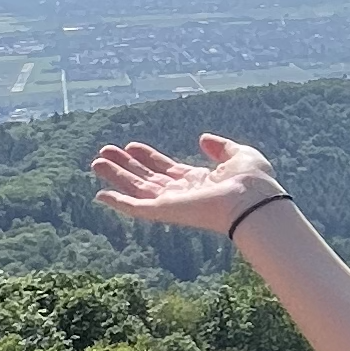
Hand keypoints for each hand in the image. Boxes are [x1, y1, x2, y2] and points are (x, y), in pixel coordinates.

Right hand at [88, 134, 282, 235]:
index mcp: (200, 182)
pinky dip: (117, 203)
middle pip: (147, 179)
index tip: (132, 147)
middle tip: (106, 151)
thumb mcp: (239, 155)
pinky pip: (135, 208)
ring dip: (116, 176)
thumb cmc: (254, 182)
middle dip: (126, 165)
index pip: (168, 169)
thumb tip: (203, 139)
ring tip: (96, 162)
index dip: (149, 158)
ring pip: (136, 189)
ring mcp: (172, 204)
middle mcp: (182, 194)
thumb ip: (221, 147)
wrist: (254, 201)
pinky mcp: (164, 211)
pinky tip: (100, 196)